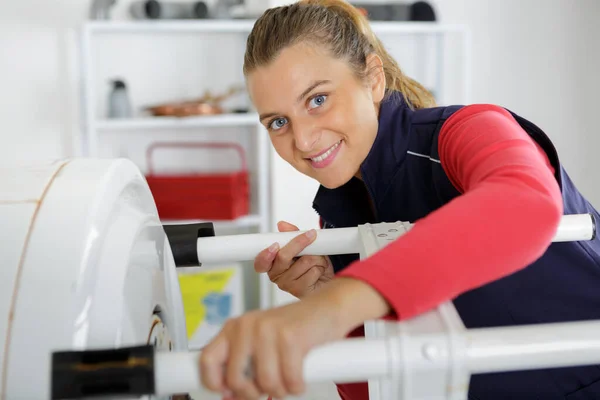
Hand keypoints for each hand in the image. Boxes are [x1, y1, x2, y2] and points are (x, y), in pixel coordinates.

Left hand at [199, 278, 390, 399]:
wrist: (326, 309)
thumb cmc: (294, 329)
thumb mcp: (261, 342)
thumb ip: (243, 364)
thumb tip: (228, 395)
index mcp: (234, 327)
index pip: (207, 360)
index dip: (214, 383)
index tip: (228, 393)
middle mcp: (247, 326)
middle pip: (235, 380)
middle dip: (255, 393)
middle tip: (270, 385)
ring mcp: (267, 330)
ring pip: (266, 383)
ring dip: (281, 390)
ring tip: (288, 377)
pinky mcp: (290, 337)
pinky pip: (290, 381)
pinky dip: (298, 386)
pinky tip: (301, 376)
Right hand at [254, 221, 334, 297]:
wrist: (326, 278)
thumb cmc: (312, 263)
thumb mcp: (303, 245)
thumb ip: (292, 235)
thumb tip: (282, 225)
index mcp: (271, 264)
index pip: (261, 263)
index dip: (265, 255)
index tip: (275, 246)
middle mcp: (276, 276)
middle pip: (283, 257)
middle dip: (299, 243)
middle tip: (311, 235)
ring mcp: (287, 285)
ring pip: (304, 261)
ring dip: (316, 257)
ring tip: (317, 261)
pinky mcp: (301, 291)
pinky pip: (313, 271)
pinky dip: (321, 267)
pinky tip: (319, 272)